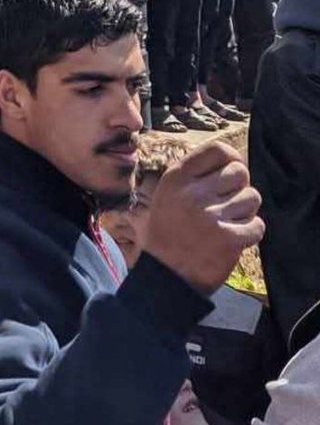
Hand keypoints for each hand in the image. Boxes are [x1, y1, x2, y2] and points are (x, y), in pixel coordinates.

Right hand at [143, 140, 263, 294]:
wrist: (166, 274)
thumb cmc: (168, 231)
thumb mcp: (167, 193)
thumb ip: (193, 175)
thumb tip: (231, 162)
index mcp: (177, 177)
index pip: (218, 150)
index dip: (232, 159)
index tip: (231, 169)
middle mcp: (194, 192)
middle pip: (240, 172)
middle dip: (240, 187)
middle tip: (229, 202)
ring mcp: (212, 215)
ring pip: (252, 198)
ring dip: (245, 210)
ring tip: (228, 221)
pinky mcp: (229, 238)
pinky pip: (257, 224)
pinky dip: (251, 231)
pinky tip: (235, 236)